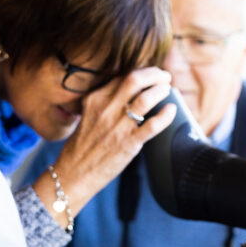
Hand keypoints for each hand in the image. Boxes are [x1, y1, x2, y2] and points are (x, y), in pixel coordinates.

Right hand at [34, 66, 175, 225]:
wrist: (74, 173)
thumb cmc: (82, 146)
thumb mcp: (87, 115)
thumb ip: (104, 103)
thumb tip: (127, 94)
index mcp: (95, 99)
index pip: (123, 77)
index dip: (141, 73)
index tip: (150, 75)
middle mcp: (106, 109)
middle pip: (134, 80)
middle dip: (154, 74)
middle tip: (164, 76)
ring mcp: (118, 126)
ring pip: (145, 99)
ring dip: (160, 90)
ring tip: (167, 90)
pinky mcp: (128, 143)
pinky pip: (152, 125)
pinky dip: (165, 115)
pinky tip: (171, 110)